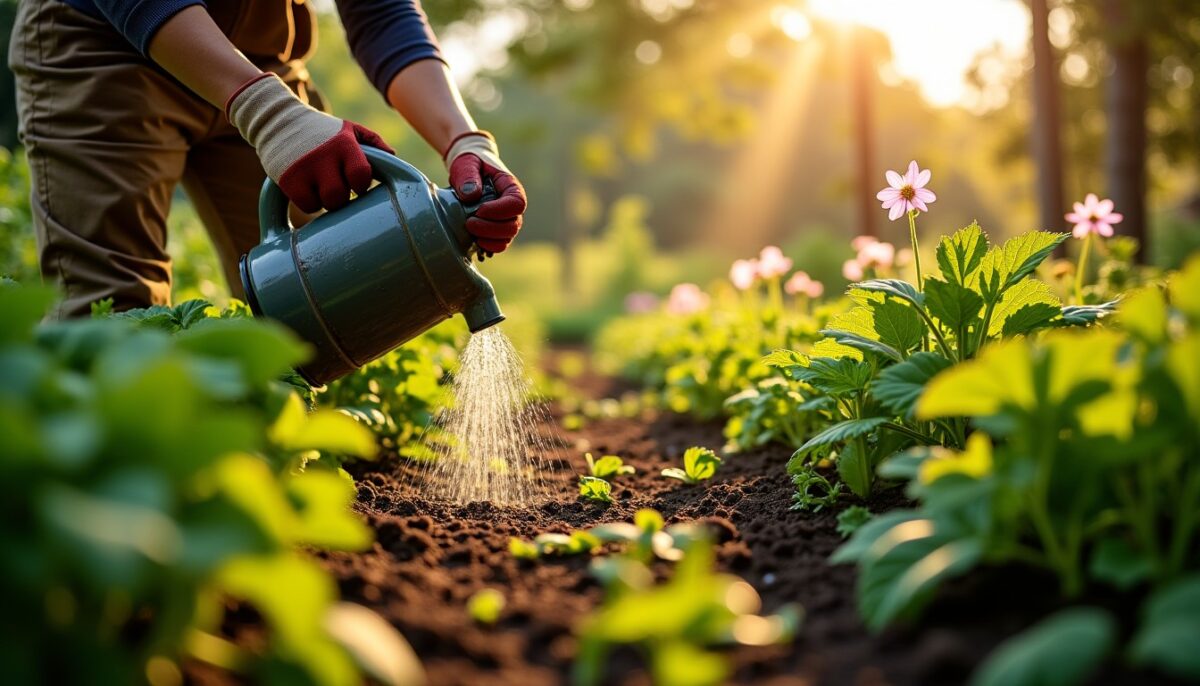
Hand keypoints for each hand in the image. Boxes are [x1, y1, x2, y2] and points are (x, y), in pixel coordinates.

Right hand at [226, 73, 392, 212]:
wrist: (277, 120)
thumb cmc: (320, 130)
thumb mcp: (347, 128)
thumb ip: (372, 141)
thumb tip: (393, 156)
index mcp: (343, 144)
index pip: (362, 175)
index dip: (361, 184)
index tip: (356, 183)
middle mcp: (324, 157)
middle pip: (342, 196)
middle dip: (343, 196)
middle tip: (338, 188)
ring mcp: (304, 169)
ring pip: (326, 204)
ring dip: (327, 201)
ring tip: (324, 189)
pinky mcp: (287, 180)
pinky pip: (307, 205)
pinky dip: (310, 203)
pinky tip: (309, 191)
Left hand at [445, 132, 526, 253]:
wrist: (469, 170)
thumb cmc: (470, 164)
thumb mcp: (466, 163)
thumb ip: (468, 175)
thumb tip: (471, 195)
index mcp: (511, 187)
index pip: (517, 204)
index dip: (500, 211)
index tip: (480, 210)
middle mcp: (513, 206)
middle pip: (513, 225)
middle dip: (490, 228)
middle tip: (469, 223)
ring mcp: (506, 220)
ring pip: (507, 237)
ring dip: (489, 240)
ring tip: (470, 232)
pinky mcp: (496, 230)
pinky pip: (498, 244)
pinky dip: (487, 246)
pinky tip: (473, 241)